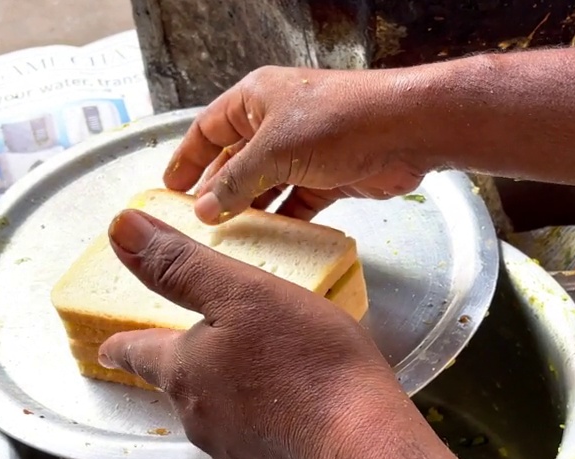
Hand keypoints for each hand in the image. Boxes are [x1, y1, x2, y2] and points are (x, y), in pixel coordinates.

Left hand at [97, 210, 418, 458]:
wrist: (361, 444)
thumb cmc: (304, 359)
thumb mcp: (242, 292)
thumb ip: (181, 264)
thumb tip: (120, 228)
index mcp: (184, 371)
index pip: (137, 354)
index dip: (122, 345)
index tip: (107, 347)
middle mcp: (199, 416)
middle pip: (180, 385)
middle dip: (188, 367)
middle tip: (203, 349)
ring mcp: (235, 451)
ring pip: (219, 413)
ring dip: (230, 394)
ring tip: (259, 374)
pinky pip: (258, 440)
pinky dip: (267, 421)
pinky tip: (294, 410)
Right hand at [164, 66, 427, 223]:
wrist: (405, 130)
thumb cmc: (338, 122)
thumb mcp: (275, 150)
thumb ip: (237, 182)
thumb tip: (204, 209)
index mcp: (256, 100)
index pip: (209, 128)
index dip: (188, 157)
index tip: (169, 188)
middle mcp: (277, 122)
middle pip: (236, 160)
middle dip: (217, 190)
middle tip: (195, 224)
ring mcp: (304, 151)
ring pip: (266, 185)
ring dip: (250, 210)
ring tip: (226, 240)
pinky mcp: (330, 176)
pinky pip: (297, 202)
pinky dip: (284, 220)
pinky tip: (268, 243)